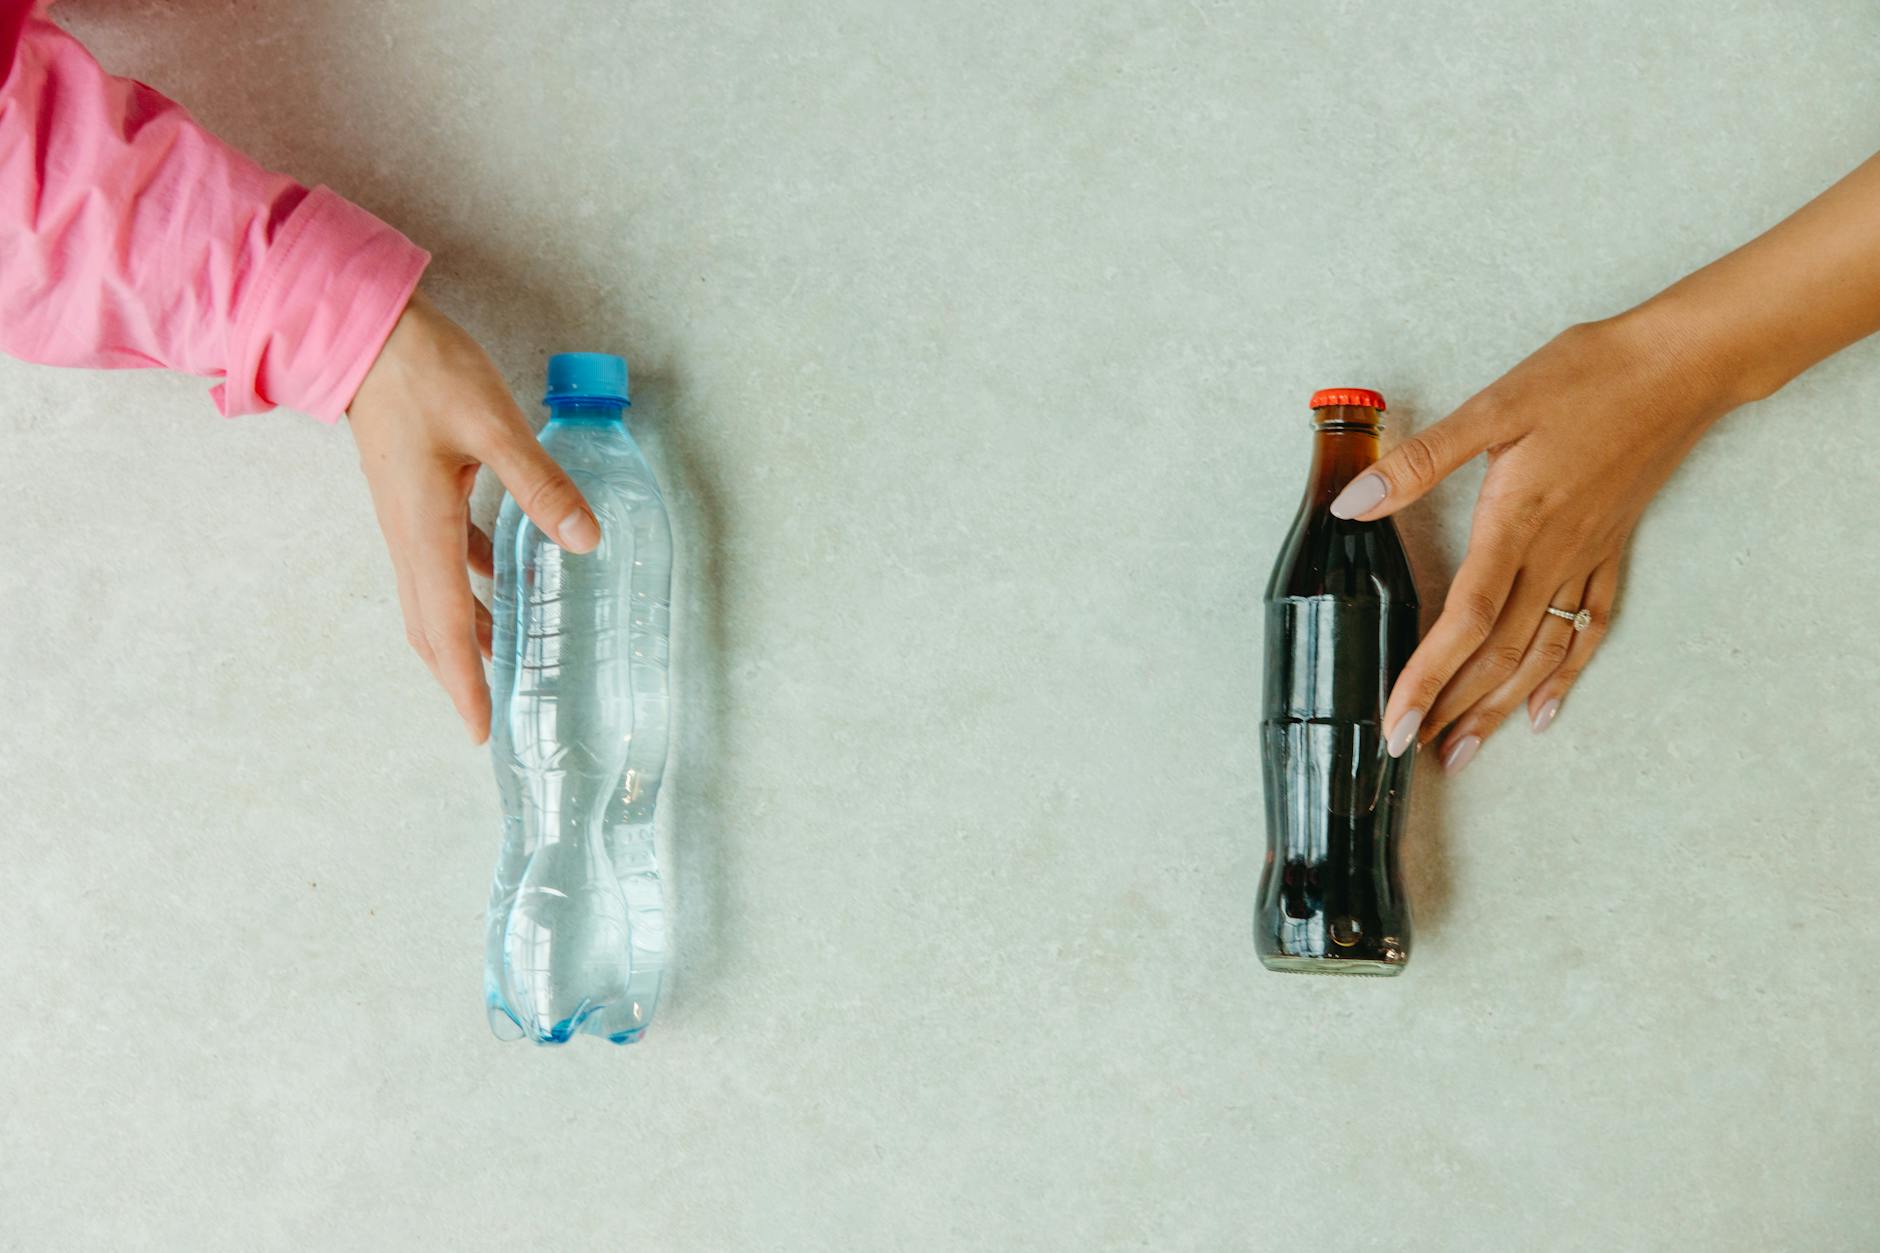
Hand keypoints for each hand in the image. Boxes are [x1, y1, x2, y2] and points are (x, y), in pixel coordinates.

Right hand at [348, 291, 599, 742]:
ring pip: (436, 599)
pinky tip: (508, 585)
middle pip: (432, 628)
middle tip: (495, 719)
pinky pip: (444, 563)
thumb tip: (585, 540)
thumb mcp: (493, 426)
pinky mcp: (415, 500)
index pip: (447, 628)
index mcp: (424, 531)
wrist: (365, 334)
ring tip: (511, 664)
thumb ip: (539, 484)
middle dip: (461, 678)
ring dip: (469, 637)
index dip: (465, 684)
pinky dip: (472, 588)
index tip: (482, 731)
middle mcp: (409, 538)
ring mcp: (408, 520)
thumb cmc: (425, 374)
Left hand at [1330, 311, 1732, 772]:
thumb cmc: (1586, 376)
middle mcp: (1553, 555)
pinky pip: (1589, 628)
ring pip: (1540, 653)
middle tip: (1413, 754)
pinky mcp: (1612, 548)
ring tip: (1464, 751)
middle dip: (1453, 709)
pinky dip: (1564, 675)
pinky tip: (1542, 710)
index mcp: (1515, 525)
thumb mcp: (1494, 407)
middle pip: (1497, 653)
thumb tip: (1354, 502)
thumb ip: (1422, 461)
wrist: (1680, 365)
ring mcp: (1587, 557)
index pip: (1462, 621)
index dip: (1426, 678)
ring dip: (1498, 706)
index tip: (1396, 723)